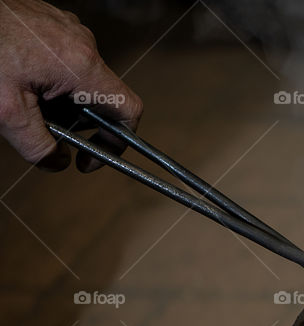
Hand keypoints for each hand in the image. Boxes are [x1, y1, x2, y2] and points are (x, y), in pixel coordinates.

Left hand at [0, 0, 141, 170]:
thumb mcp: (7, 111)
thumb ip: (36, 146)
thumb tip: (56, 162)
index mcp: (82, 67)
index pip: (128, 110)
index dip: (118, 139)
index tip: (95, 154)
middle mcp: (85, 45)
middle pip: (102, 97)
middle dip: (77, 119)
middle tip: (45, 126)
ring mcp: (72, 30)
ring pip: (83, 78)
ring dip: (63, 97)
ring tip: (28, 95)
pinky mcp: (57, 22)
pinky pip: (67, 58)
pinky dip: (52, 76)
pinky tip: (25, 76)